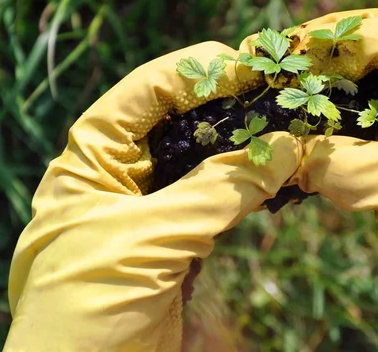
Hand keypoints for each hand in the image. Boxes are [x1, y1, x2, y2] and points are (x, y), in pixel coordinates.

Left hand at [4, 41, 301, 351]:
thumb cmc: (90, 308)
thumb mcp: (148, 240)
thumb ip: (218, 191)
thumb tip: (285, 148)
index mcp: (91, 160)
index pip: (145, 91)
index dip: (196, 72)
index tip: (251, 70)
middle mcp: (120, 175)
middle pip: (180, 121)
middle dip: (230, 108)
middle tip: (281, 99)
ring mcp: (152, 207)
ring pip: (204, 161)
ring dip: (244, 148)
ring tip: (288, 131)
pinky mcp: (178, 239)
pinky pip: (218, 200)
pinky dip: (248, 187)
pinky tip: (277, 176)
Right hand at [288, 9, 377, 350]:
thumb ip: (349, 169)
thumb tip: (286, 155)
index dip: (325, 39)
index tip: (277, 52)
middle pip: (371, 66)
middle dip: (319, 75)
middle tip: (269, 86)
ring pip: (370, 109)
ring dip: (326, 117)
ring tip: (279, 121)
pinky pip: (376, 147)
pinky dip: (343, 152)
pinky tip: (311, 159)